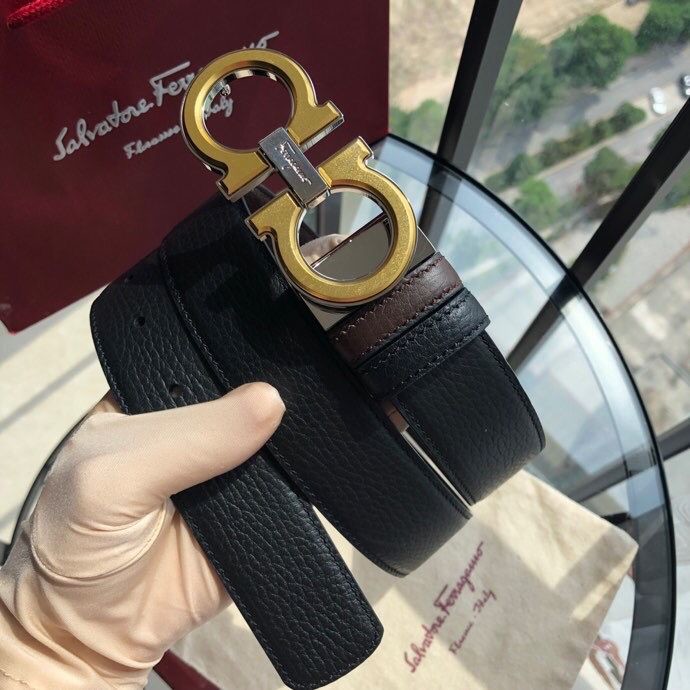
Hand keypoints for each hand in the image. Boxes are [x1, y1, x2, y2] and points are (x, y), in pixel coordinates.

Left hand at [0, 383, 284, 689]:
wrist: (97, 635)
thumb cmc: (78, 545)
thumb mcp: (113, 476)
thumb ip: (185, 439)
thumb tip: (270, 402)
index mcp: (154, 399)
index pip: (204, 361)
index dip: (236, 358)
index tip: (273, 354)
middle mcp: (198, 429)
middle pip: (249, 397)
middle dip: (272, 399)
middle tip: (297, 399)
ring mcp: (232, 470)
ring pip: (277, 441)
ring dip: (293, 443)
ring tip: (304, 437)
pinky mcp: (260, 510)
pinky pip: (294, 490)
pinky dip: (306, 484)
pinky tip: (313, 470)